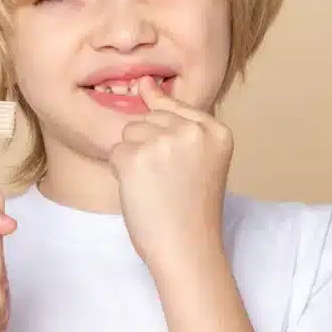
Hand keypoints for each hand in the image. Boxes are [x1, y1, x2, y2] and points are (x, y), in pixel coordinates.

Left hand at [109, 76, 232, 270]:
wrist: (188, 249)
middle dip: (149, 146)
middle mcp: (193, 131)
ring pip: (130, 132)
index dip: (166, 137)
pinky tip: (139, 192)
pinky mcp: (135, 157)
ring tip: (153, 186)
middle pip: (150, 118)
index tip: (172, 165)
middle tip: (166, 182)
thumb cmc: (192, 210)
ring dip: (133, 158)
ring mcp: (164, 142)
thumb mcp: (201, 159)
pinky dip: (119, 173)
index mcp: (217, 130)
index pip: (175, 109)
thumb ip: (179, 123)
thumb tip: (144, 82)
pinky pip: (115, 152)